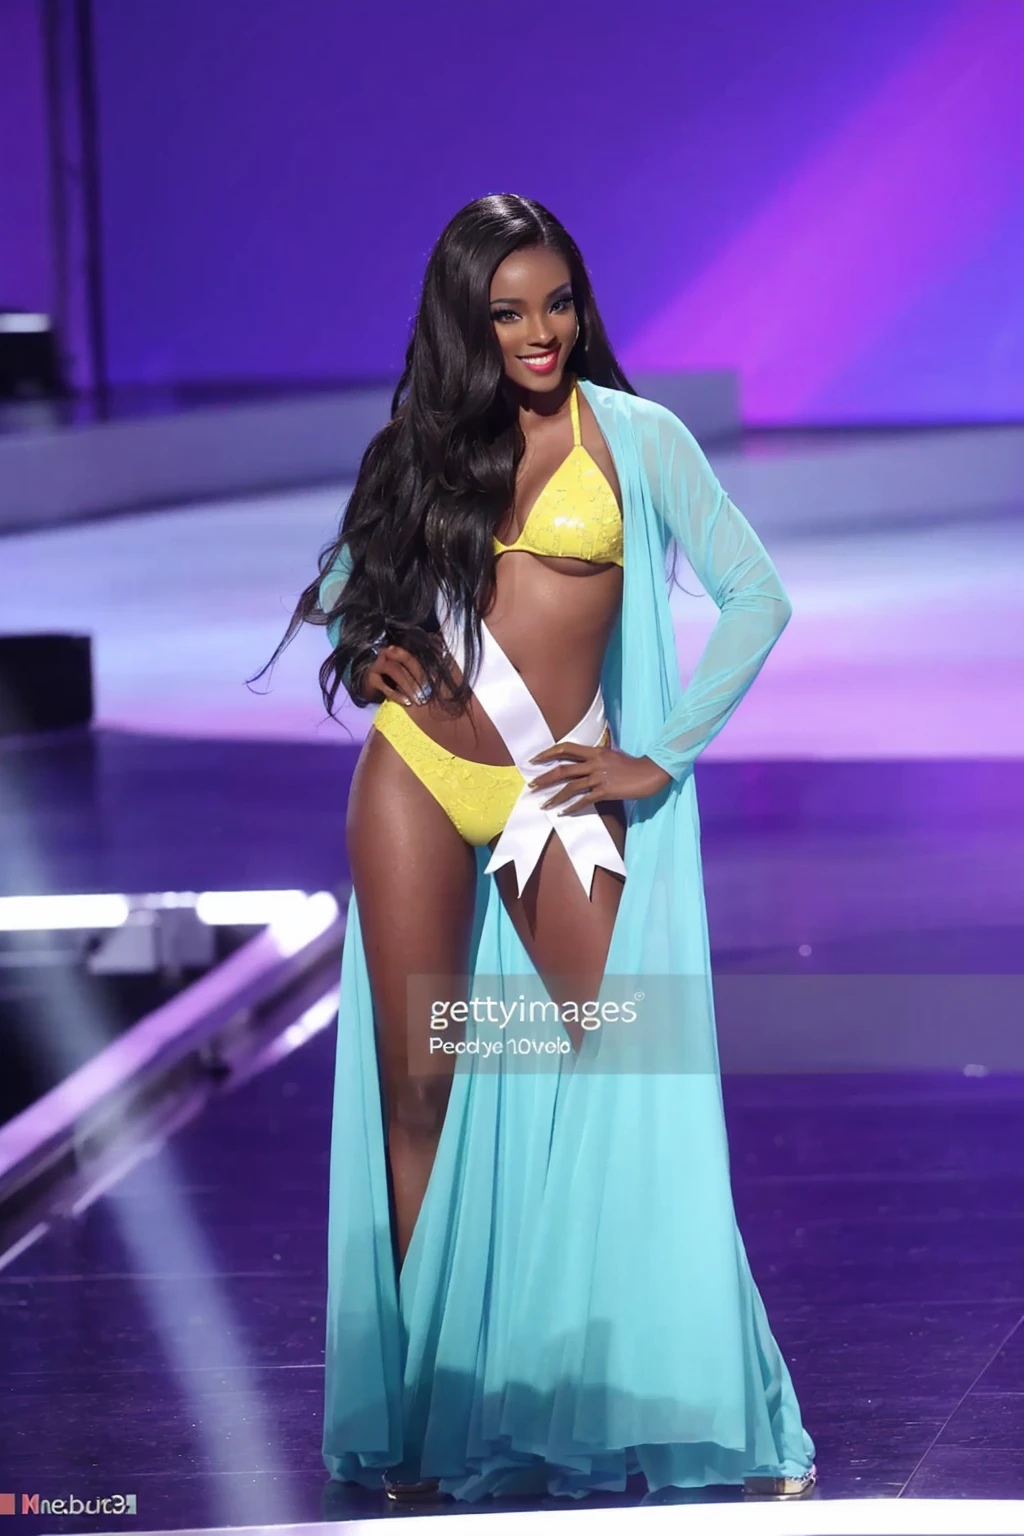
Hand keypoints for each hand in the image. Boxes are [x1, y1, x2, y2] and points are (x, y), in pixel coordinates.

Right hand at [357, 644, 431, 706]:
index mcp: (398, 650)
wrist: (370, 687)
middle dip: (418, 677)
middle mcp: (387, 653)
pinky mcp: (370, 679)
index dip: (424, 667)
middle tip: (428, 693)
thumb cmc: (392, 680)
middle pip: (406, 660)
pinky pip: (385, 686)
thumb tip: (435, 675)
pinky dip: (397, 695)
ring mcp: (377, 665)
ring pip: (396, 670)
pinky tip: (406, 702)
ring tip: (418, 700)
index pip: (413, 654)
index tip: (434, 681)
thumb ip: (418, 671)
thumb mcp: (406, 674)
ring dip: (409, 686)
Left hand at [527, 741, 671, 812]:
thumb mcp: (612, 755)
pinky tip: (562, 813)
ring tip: (543, 804)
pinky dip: (572, 807)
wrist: (651, 772)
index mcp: (595, 751)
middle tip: (531, 785)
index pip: (566, 748)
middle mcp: (594, 762)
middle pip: (563, 769)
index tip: (535, 759)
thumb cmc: (632, 765)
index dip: (548, 753)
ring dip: (554, 796)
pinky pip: (584, 800)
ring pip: (570, 786)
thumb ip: (596, 757)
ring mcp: (599, 777)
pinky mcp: (606, 791)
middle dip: (544, 777)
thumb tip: (583, 761)